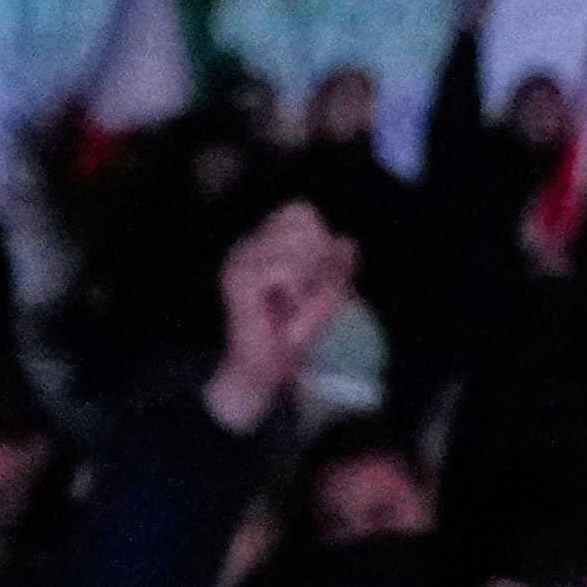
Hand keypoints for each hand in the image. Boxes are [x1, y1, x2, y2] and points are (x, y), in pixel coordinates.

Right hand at [208, 196, 361, 431]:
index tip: (314, 281)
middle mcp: (247, 244)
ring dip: (309, 276)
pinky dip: (296, 291)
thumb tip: (348, 241)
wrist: (261, 375)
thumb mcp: (325, 295)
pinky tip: (286, 309)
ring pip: (297, 239)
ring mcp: (240, 258)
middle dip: (318, 255)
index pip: (300, 211)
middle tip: (305, 294)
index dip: (320, 241)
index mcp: (262, 243)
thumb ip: (337, 266)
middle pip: (301, 215)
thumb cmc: (291, 336)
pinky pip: (286, 268)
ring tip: (296, 304)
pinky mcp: (239, 278)